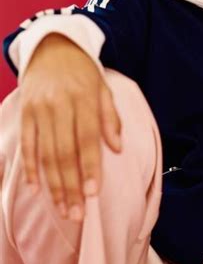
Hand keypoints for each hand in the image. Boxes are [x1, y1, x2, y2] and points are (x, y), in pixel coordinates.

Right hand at [19, 32, 121, 221]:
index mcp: (83, 98)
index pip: (88, 139)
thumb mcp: (104, 88)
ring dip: (53, 185)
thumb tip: (118, 148)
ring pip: (45, 154)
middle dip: (70, 186)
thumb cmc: (84, 73)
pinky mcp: (24, 114)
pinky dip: (30, 167)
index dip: (90, 167)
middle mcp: (59, 105)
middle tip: (77, 214)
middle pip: (64, 152)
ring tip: (62, 210)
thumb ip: (110, 117)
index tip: (94, 194)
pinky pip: (26, 144)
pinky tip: (36, 189)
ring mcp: (38, 110)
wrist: (52, 49)